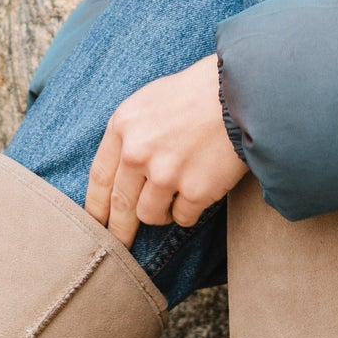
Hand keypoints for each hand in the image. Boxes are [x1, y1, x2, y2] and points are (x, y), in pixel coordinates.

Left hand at [85, 54, 248, 247]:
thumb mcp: (149, 101)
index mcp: (122, 126)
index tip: (96, 223)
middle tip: (119, 245)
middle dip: (119, 230)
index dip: (96, 206)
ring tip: (175, 199)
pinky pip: (183, 218)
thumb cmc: (197, 92)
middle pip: (120, 205)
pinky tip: (198, 194)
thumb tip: (122, 170)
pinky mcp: (196, 191)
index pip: (100, 178)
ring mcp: (166, 174)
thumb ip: (131, 134)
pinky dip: (189, 211)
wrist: (241, 93)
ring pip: (150, 216)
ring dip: (161, 214)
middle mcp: (137, 152)